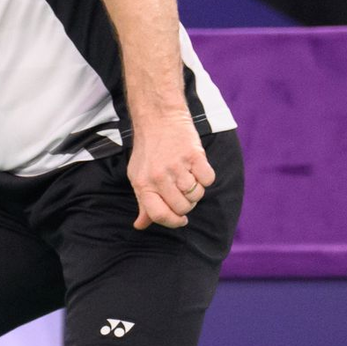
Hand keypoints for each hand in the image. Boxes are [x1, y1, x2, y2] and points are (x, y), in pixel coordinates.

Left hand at [128, 113, 214, 229]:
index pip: (158, 215)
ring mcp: (176, 166)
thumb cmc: (148, 152)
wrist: (159, 120)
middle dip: (186, 205)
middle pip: (182, 208)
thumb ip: (143, 202)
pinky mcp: (194, 155)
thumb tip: (140, 225)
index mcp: (142, 184)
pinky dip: (206, 178)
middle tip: (183, 193)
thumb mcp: (138, 177)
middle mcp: (158, 177)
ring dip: (196, 191)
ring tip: (188, 177)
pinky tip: (197, 169)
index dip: (172, 222)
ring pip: (196, 195)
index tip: (180, 220)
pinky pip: (208, 180)